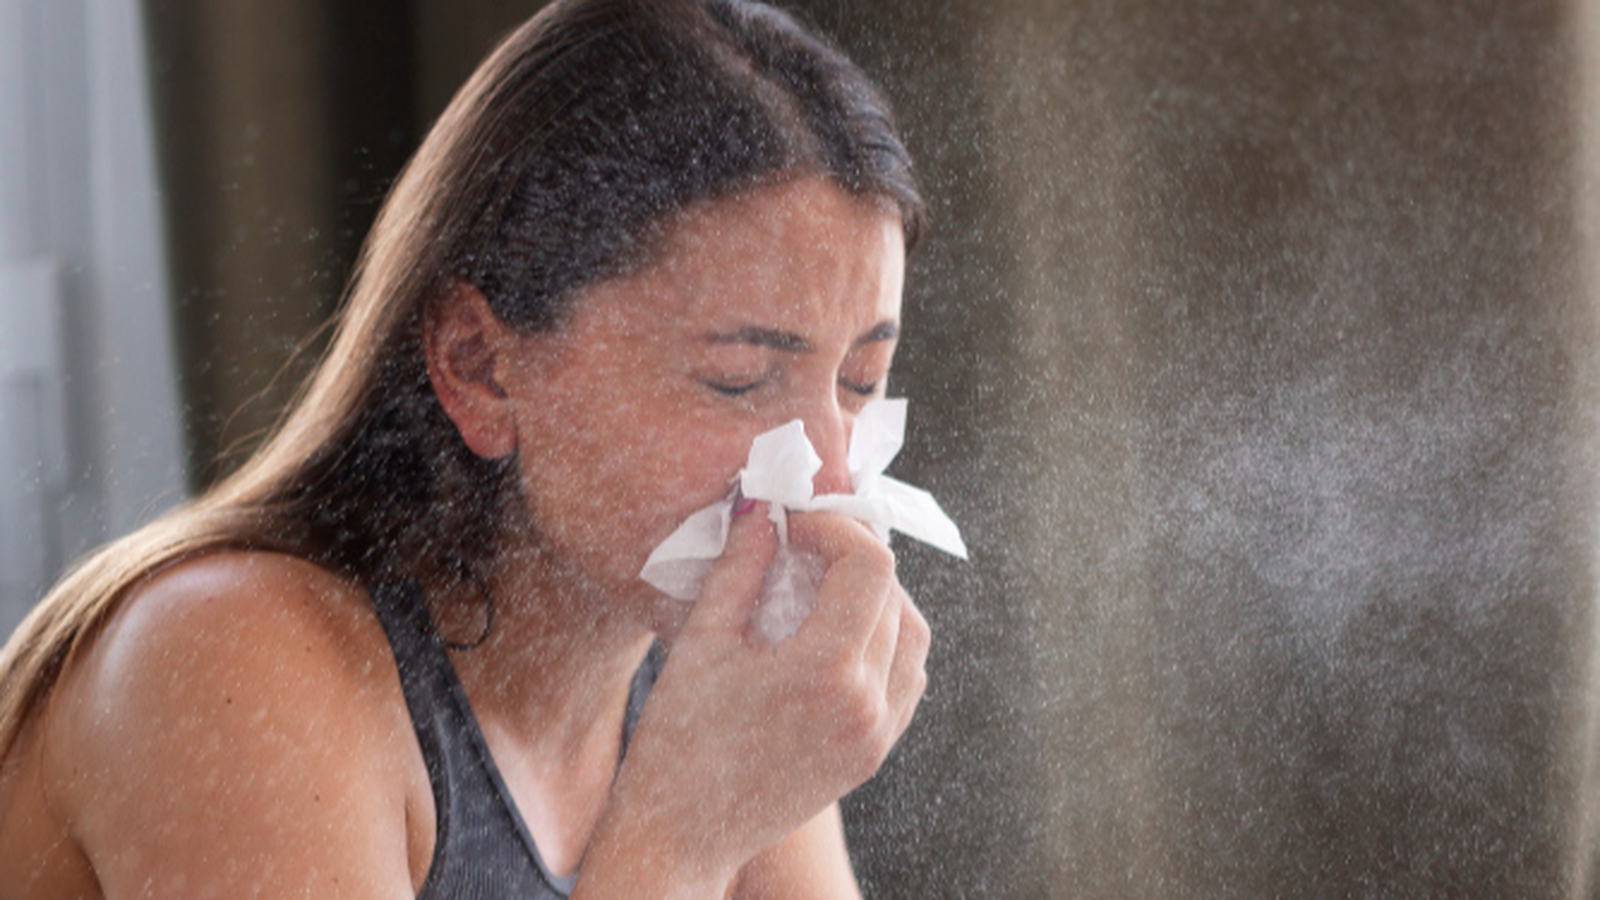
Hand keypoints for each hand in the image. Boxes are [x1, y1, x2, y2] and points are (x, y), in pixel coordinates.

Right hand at [576, 503, 929, 895]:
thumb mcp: (703, 640)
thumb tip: (764, 508)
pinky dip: (884, 641)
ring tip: (820, 584)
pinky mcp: (873, 754)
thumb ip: (742, 566)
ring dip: (877, 597)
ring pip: (912, 636)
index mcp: (827, 671)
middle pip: (894, 595)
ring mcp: (878, 734)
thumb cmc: (676, 741)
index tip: (793, 525)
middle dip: (851, 556)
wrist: (678, 837)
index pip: (870, 565)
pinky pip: (906, 679)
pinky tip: (834, 631)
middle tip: (802, 545)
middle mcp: (868, 704)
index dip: (835, 528)